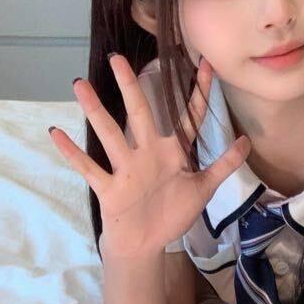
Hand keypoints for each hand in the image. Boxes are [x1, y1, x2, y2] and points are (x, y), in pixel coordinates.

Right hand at [48, 54, 251, 258]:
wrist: (146, 244)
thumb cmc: (172, 213)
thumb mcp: (204, 188)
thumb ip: (224, 164)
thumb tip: (247, 140)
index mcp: (173, 152)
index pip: (188, 117)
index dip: (198, 93)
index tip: (205, 65)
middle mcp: (147, 153)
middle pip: (140, 114)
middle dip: (130, 87)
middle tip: (118, 58)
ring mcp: (126, 168)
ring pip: (109, 135)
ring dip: (94, 111)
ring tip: (80, 85)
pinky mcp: (110, 188)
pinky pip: (89, 168)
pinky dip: (72, 153)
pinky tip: (56, 132)